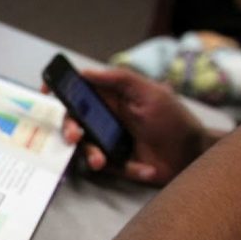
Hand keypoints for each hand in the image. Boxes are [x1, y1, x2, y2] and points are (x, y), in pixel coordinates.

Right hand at [56, 68, 211, 185]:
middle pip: (74, 119)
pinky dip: (122, 168)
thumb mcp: (152, 94)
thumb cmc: (175, 121)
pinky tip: (142, 168)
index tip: (47, 92)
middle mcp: (106, 118)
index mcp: (112, 98)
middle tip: (75, 135)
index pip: (80, 90)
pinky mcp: (114, 163)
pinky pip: (103, 166)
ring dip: (89, 153)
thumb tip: (87, 71)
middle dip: (69, 127)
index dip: (61, 89)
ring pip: (83, 146)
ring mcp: (108, 141)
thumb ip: (121, 79)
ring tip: (100, 161)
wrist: (193, 157)